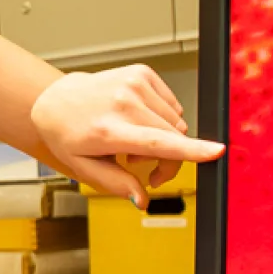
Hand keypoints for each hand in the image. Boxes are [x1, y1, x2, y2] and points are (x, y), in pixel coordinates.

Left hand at [29, 64, 224, 205]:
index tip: (216, 152)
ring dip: (163, 137)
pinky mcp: (142, 73)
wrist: (56, 100)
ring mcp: (134, 84)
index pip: (157, 142)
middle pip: (174, 136)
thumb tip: (142, 200)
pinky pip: (171, 104)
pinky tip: (138, 121)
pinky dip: (160, 117)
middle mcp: (123, 102)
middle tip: (140, 166)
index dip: (189, 150)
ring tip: (133, 141)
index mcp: (108, 129)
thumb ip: (116, 184)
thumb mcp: (83, 167)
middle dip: (168, 158)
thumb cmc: (69, 134)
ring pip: (175, 121)